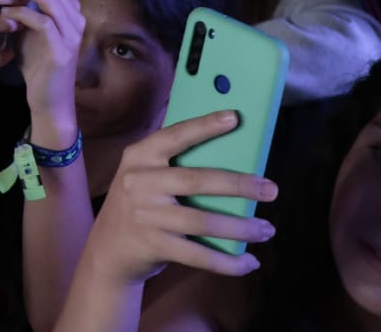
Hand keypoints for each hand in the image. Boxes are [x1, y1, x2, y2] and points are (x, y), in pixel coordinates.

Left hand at [0, 0, 84, 125]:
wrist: (48, 101)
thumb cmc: (36, 63)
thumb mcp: (26, 28)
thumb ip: (21, 6)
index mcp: (66, 8)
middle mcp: (74, 16)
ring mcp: (71, 33)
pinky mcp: (62, 50)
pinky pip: (42, 23)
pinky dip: (22, 13)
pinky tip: (4, 11)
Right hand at [77, 112, 276, 286]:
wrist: (108, 249)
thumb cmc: (140, 205)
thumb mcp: (144, 176)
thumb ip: (173, 165)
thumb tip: (230, 156)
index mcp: (139, 157)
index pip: (174, 136)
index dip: (204, 126)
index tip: (234, 117)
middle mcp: (139, 182)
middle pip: (197, 181)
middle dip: (239, 185)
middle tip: (271, 190)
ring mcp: (145, 215)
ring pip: (203, 222)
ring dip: (241, 228)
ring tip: (266, 229)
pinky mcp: (153, 245)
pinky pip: (199, 255)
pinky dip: (228, 262)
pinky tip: (249, 261)